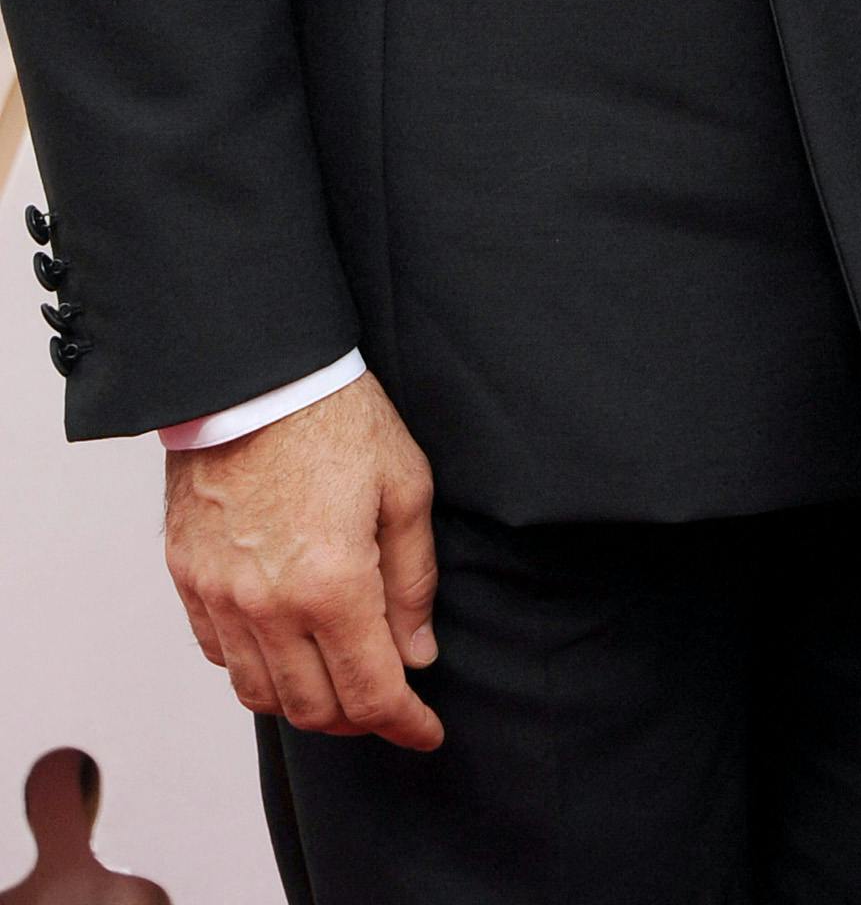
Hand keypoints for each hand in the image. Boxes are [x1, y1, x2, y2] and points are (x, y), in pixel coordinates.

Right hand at [165, 371, 442, 748]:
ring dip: (306, 702)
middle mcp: (268, 606)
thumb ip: (413, 580)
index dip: (405, 724)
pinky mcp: (188, 580)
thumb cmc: (336, 416)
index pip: (370, 693)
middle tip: (390, 703)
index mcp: (332, 585)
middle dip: (361, 720)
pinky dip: (257, 667)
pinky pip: (221, 655)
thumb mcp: (405, 486)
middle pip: (314, 708)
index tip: (426, 733)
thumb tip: (418, 654)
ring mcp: (220, 597)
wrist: (253, 374)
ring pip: (261, 695)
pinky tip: (286, 646)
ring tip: (340, 680)